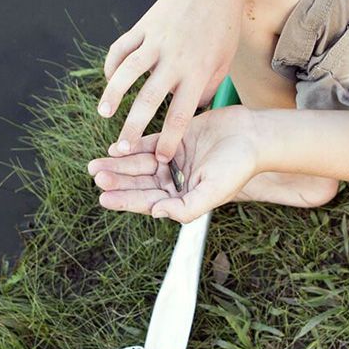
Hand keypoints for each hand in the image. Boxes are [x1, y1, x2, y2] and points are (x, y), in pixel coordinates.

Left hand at [86, 106, 258, 223]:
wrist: (252, 135)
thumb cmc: (237, 166)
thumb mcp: (213, 191)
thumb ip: (186, 207)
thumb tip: (156, 213)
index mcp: (182, 198)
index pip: (148, 202)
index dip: (125, 200)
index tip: (103, 198)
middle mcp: (175, 181)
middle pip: (139, 183)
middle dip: (118, 181)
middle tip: (96, 177)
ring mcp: (173, 160)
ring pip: (139, 165)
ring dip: (119, 165)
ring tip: (96, 165)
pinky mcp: (173, 139)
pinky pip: (148, 144)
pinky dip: (132, 146)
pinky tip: (115, 148)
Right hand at [97, 0, 240, 162]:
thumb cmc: (221, 29)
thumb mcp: (222, 63)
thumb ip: (204, 90)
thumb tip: (187, 114)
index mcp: (197, 72)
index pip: (180, 114)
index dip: (169, 140)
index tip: (162, 159)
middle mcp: (175, 59)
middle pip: (149, 99)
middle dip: (133, 127)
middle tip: (122, 148)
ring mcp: (156, 41)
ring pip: (128, 72)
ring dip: (112, 95)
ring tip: (103, 114)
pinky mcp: (144, 26)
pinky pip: (122, 48)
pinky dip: (112, 66)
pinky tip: (110, 81)